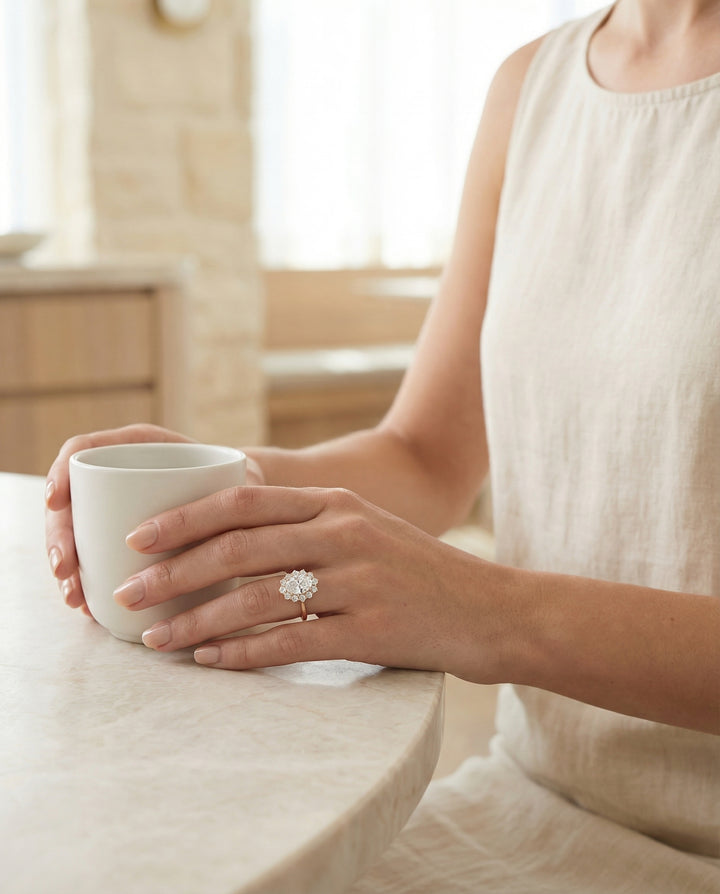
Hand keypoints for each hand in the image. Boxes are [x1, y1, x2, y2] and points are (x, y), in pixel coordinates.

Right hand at [43, 424, 268, 612]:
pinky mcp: (123, 542)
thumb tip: (221, 529)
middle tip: (66, 570)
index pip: (84, 450)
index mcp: (142, 447)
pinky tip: (88, 607)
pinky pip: (95, 558)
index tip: (55, 501)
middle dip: (61, 537)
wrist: (254, 507)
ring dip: (69, 568)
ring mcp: (118, 510)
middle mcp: (123, 476)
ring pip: (78, 535)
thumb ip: (228, 495)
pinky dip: (88, 582)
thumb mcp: (238, 481)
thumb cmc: (245, 487)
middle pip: (73, 500)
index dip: (61, 472)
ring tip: (77, 599)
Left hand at [118, 485, 515, 679]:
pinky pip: (291, 644)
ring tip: (156, 639)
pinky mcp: (372, 630)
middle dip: (173, 572)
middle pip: (238, 548)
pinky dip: (242, 654)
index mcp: (336, 503)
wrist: (493, 610)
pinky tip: (210, 663)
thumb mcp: (366, 529)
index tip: (137, 538)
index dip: (183, 518)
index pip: (243, 500)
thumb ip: (308, 526)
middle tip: (126, 593)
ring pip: (256, 598)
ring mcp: (360, 581)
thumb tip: (228, 546)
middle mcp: (344, 532)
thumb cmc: (420, 572)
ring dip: (196, 620)